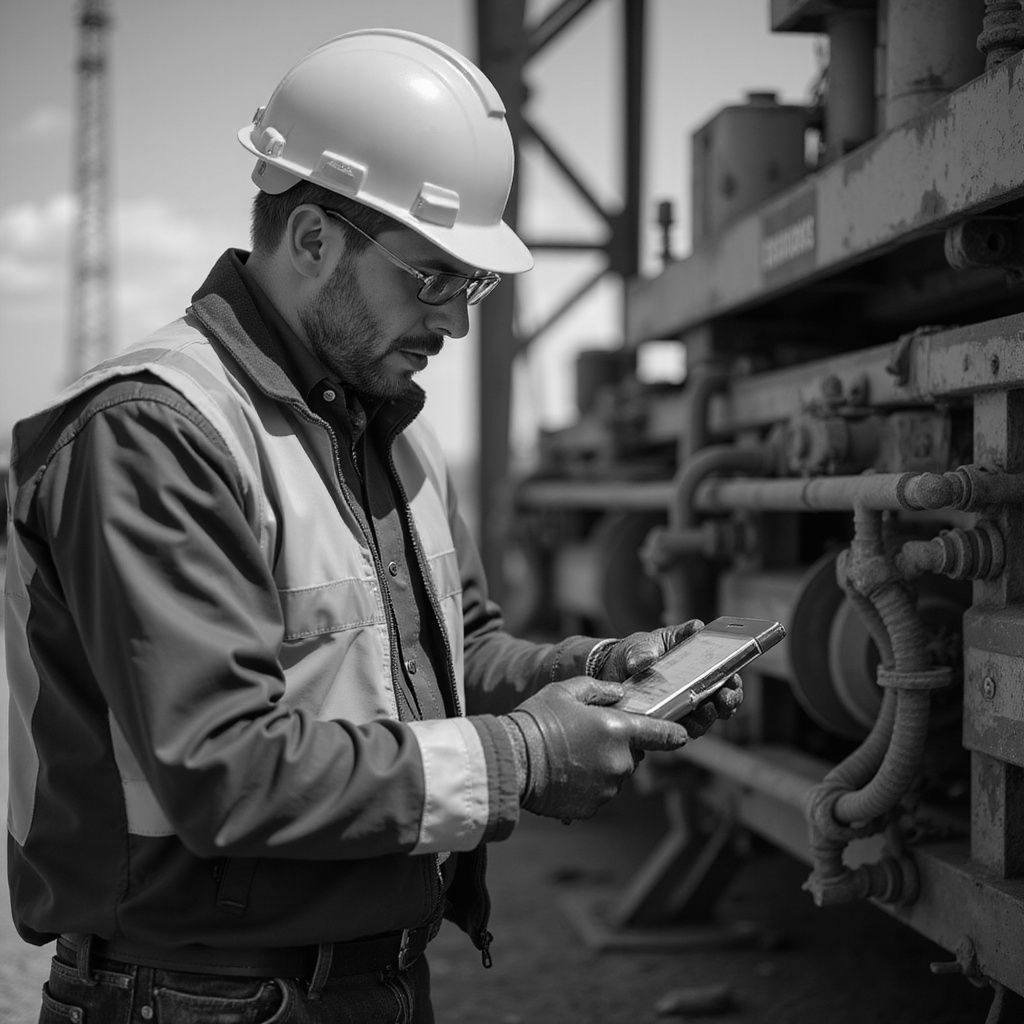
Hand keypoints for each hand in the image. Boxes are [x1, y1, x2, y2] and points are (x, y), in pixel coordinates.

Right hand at [502, 676, 689, 820]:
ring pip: (615, 775)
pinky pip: (598, 794)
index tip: (681, 735)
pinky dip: (588, 786)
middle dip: (617, 746)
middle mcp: (620, 763)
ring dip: (602, 766)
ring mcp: (607, 788)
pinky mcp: (592, 808)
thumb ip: (600, 689)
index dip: (674, 734)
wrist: (513, 759)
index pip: (662, 734)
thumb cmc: (539, 720)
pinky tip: (565, 774)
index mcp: (619, 730)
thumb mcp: (567, 690)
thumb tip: (619, 694)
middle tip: (587, 737)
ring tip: (571, 756)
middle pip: (632, 755)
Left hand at [590, 621, 743, 736]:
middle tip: (723, 699)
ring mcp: (681, 707)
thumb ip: (672, 636)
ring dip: (709, 717)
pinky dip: (685, 728)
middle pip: (722, 699)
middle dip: (728, 701)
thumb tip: (693, 629)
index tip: (733, 680)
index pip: (725, 674)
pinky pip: (681, 730)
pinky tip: (683, 724)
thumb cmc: (634, 652)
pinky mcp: (666, 722)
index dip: (734, 680)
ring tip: (704, 710)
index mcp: (698, 666)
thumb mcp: (649, 641)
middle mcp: (694, 689)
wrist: (606, 671)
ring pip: (705, 718)